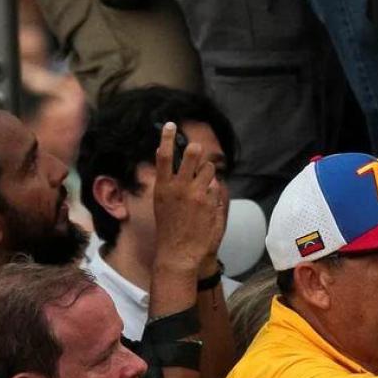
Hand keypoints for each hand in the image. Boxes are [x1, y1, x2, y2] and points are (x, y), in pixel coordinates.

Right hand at [151, 122, 226, 272]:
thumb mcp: (162, 204)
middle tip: (197, 149)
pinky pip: (216, 187)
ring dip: (208, 173)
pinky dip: (213, 192)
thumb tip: (173, 165)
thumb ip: (168, 183)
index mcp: (162, 188)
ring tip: (202, 188)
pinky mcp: (210, 202)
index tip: (171, 125)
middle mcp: (178, 188)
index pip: (164, 157)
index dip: (167, 139)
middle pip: (192, 156)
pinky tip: (207, 207)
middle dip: (196, 151)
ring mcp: (196, 194)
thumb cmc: (169, 229)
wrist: (178, 253)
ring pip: (209, 169)